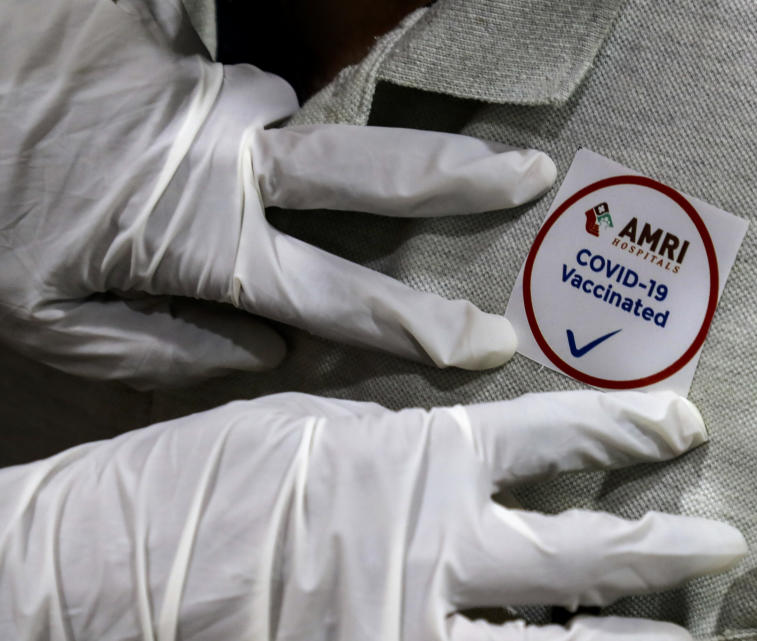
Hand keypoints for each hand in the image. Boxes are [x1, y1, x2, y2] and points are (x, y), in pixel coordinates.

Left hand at [0, 0, 555, 386]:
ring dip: (297, 147)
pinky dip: (232, 114)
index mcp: (204, 243)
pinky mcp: (185, 48)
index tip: (488, 340)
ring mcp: (212, 95)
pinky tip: (172, 124)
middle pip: (374, 171)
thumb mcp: (48, 321)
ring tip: (235, 171)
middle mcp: (230, 163)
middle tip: (528, 171)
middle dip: (460, 175)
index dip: (422, 327)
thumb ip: (165, 348)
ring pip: (297, 120)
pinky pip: (238, 88)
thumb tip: (268, 349)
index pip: (342, 301)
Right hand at [0, 390, 745, 640]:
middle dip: (666, 545)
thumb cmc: (205, 482)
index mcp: (421, 459)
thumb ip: (403, 431)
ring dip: (640, 640)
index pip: (559, 436)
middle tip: (724, 539)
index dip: (630, 429)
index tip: (680, 421)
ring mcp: (416, 626)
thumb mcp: (310, 422)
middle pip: (587, 554)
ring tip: (699, 637)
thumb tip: (477, 428)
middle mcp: (438, 548)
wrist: (104, 571)